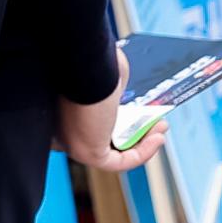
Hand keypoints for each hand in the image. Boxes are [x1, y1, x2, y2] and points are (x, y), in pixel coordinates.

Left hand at [56, 47, 168, 172]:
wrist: (78, 61)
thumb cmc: (86, 60)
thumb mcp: (105, 74)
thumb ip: (114, 88)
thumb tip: (124, 94)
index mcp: (60, 107)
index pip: (86, 123)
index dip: (119, 122)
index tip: (140, 112)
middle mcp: (62, 126)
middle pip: (102, 137)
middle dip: (135, 132)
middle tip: (155, 121)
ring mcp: (73, 141)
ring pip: (113, 150)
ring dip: (143, 142)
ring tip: (161, 126)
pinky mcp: (86, 152)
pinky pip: (119, 162)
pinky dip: (143, 153)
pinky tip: (158, 138)